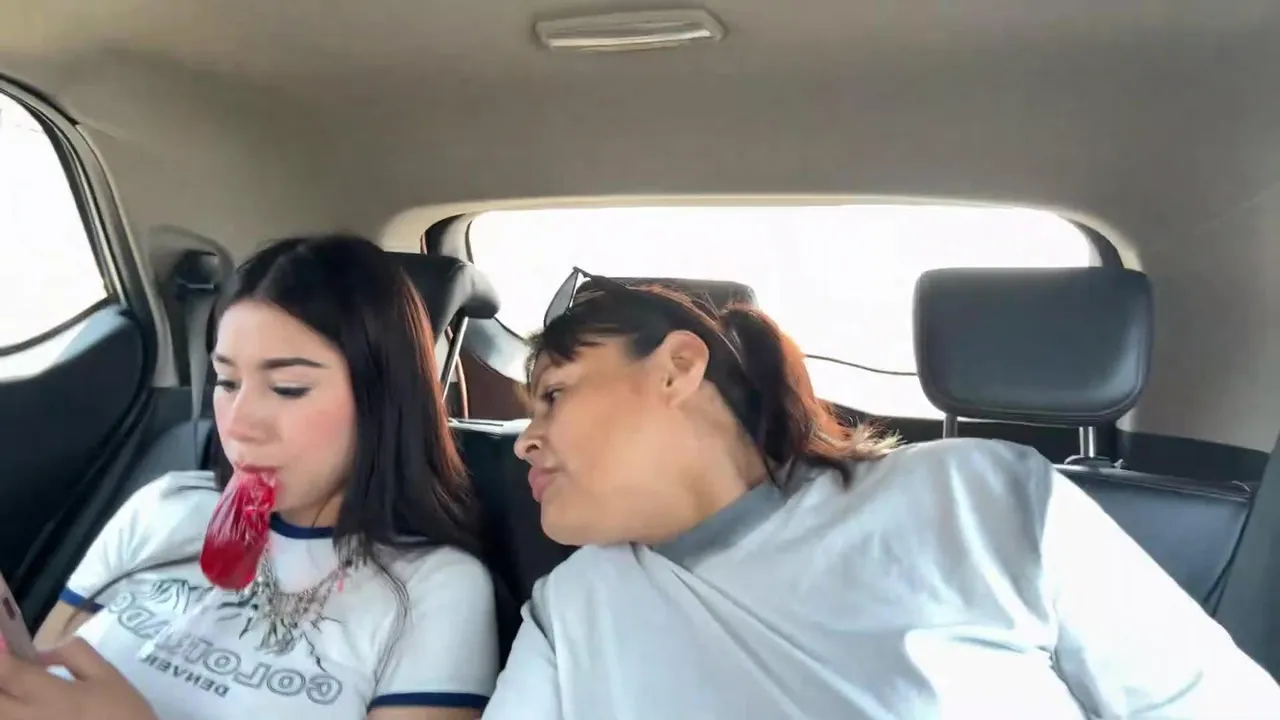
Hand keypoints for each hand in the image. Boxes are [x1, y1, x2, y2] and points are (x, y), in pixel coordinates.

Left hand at [0, 638, 157, 719]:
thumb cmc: (124, 716)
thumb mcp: (109, 676)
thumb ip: (74, 653)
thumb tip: (40, 650)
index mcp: (50, 695)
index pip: (5, 671)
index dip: (0, 656)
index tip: (4, 645)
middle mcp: (28, 718)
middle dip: (0, 680)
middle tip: (12, 672)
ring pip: (0, 714)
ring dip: (4, 700)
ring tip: (17, 689)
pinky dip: (13, 713)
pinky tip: (27, 710)